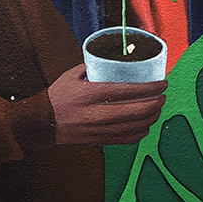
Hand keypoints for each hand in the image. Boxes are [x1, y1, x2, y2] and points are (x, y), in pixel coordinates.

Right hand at [48, 64, 166, 145]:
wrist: (40, 124)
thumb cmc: (55, 98)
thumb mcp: (70, 77)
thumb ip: (90, 68)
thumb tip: (107, 61)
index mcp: (91, 93)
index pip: (129, 90)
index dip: (151, 87)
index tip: (162, 83)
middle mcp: (97, 112)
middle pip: (138, 109)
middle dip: (156, 102)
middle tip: (162, 95)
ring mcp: (99, 128)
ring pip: (136, 125)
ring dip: (152, 117)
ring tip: (157, 109)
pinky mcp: (99, 140)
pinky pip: (128, 139)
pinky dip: (141, 132)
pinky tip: (145, 126)